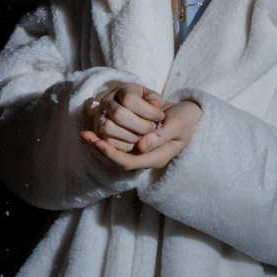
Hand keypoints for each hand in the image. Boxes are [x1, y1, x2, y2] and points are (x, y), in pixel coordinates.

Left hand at [80, 96, 201, 171]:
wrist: (191, 115)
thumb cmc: (187, 119)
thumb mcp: (178, 125)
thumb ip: (161, 137)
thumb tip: (142, 146)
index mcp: (156, 157)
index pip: (129, 162)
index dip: (112, 154)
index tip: (98, 142)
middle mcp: (146, 156)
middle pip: (119, 159)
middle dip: (100, 149)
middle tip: (84, 136)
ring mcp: (142, 149)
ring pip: (117, 151)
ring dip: (100, 143)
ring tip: (85, 133)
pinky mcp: (138, 141)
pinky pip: (119, 143)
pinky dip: (106, 137)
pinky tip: (95, 128)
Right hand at [83, 83, 164, 150]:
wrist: (127, 111)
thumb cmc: (143, 105)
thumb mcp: (151, 98)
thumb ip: (154, 102)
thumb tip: (155, 108)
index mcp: (121, 90)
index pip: (130, 100)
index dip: (148, 111)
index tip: (160, 117)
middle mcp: (106, 102)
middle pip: (119, 115)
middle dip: (141, 126)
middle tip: (153, 129)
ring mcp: (99, 117)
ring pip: (110, 129)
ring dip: (132, 136)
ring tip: (143, 136)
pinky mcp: (99, 133)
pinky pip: (109, 142)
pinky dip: (125, 145)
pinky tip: (135, 141)